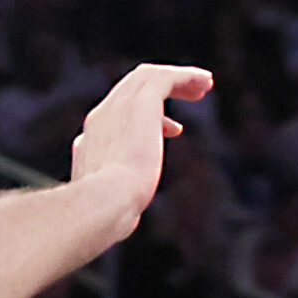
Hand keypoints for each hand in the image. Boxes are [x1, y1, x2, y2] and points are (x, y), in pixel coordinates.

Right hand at [70, 63, 213, 222]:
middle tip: (193, 93)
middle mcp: (102, 120)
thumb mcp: (114, 208)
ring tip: (205, 85)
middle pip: (132, 89)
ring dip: (178, 78)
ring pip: (148, 78)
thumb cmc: (111, 217)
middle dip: (163, 88)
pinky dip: (185, 76)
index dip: (150, 118)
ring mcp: (118, 108)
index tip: (173, 129)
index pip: (119, 115)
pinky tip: (205, 81)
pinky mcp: (140, 103)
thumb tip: (127, 221)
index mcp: (93, 143)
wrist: (105, 203)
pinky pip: (164, 78)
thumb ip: (121, 204)